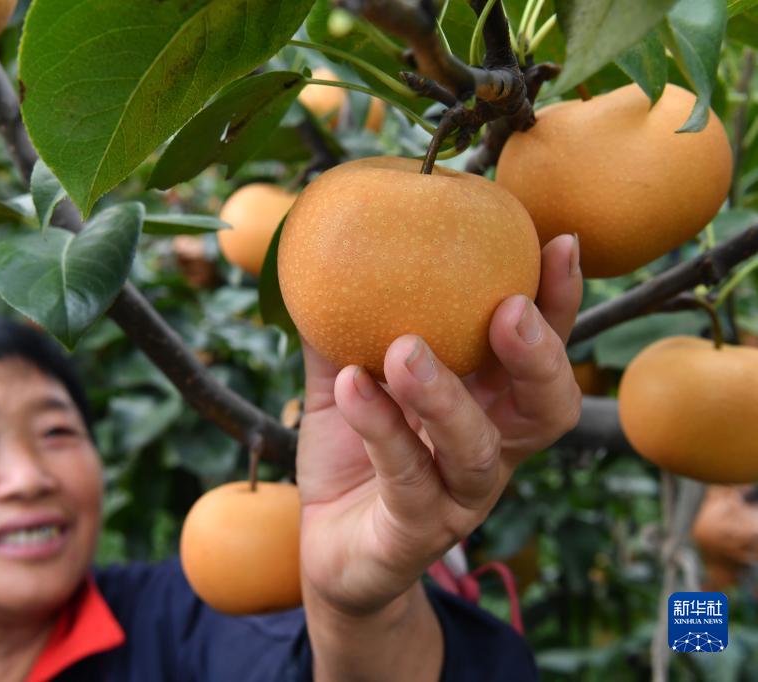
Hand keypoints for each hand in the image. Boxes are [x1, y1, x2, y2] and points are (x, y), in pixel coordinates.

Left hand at [296, 234, 582, 614]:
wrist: (330, 552)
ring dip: (445, 396)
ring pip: (476, 451)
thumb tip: (323, 251)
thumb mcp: (341, 383)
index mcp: (487, 407)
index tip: (557, 243)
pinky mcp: (415, 534)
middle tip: (509, 308)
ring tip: (404, 350)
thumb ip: (340, 327)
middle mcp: (489, 452)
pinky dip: (379, 428)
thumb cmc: (350, 459)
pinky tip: (350, 385)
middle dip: (539, 356)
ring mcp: (457, 499)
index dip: (559, 304)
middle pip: (546, 409)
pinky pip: (405, 479)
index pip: (540, 353)